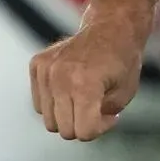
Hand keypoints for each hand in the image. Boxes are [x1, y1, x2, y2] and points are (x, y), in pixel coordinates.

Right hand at [29, 9, 149, 141]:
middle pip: (63, 130)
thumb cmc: (122, 63)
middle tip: (97, 107)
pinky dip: (54, 102)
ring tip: (84, 98)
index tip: (110, 114)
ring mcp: (45, 70)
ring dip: (67, 115)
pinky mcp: (36, 64)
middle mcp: (60, 78)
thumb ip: (100, 119)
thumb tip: (79, 130)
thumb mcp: (123, 97)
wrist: (111, 28)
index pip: (83, 132)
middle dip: (83, 124)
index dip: (99, 129)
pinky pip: (39, 103)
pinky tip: (71, 88)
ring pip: (48, 119)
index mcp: (84, 86)